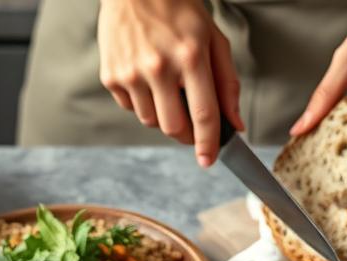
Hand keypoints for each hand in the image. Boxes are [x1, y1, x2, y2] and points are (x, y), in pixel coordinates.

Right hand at [97, 0, 243, 166]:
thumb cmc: (179, 10)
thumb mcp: (213, 39)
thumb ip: (227, 83)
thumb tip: (235, 124)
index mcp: (190, 56)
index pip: (204, 114)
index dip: (209, 144)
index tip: (208, 160)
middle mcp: (158, 66)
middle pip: (173, 128)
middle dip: (186, 135)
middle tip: (192, 126)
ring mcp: (130, 72)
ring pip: (151, 121)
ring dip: (163, 115)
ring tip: (167, 87)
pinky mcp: (110, 75)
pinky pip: (130, 108)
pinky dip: (142, 102)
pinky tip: (146, 77)